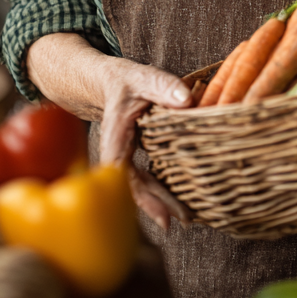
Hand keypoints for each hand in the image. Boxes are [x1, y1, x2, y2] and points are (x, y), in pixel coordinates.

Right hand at [26, 32, 193, 230]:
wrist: (109, 83)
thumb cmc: (125, 81)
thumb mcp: (142, 77)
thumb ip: (163, 86)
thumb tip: (186, 100)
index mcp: (115, 138)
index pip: (123, 173)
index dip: (141, 195)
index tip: (161, 215)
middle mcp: (117, 154)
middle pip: (134, 187)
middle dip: (157, 205)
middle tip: (184, 220)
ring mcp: (126, 158)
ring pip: (141, 185)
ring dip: (162, 200)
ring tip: (187, 216)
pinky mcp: (136, 157)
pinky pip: (147, 177)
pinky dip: (162, 187)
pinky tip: (181, 198)